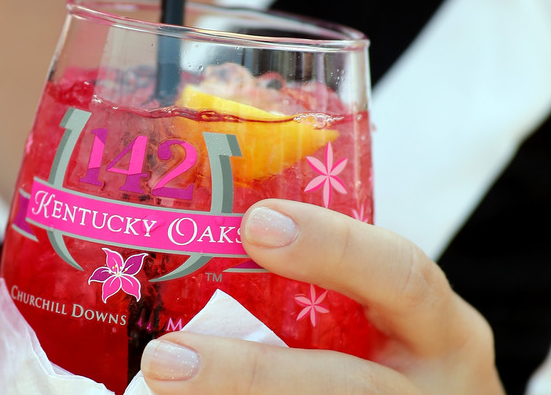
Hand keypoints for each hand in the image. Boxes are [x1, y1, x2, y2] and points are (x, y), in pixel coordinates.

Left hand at [140, 199, 504, 393]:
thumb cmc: (392, 356)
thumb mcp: (383, 317)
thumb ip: (324, 289)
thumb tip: (211, 243)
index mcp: (441, 331)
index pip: (401, 275)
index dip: (332, 247)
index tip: (256, 225)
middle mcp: (430, 387)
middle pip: (350, 386)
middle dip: (253, 375)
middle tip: (166, 359)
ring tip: (163, 385)